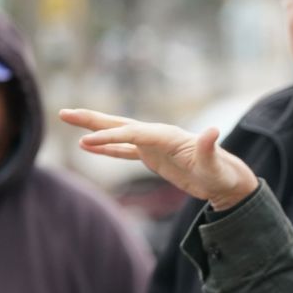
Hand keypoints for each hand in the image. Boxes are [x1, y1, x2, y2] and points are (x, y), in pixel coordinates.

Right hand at [59, 108, 258, 209]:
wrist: (227, 179)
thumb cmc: (222, 173)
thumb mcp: (216, 165)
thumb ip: (210, 148)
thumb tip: (213, 130)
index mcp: (169, 136)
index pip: (134, 134)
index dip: (111, 137)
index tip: (88, 141)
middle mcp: (159, 135)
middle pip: (120, 124)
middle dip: (93, 120)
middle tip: (64, 112)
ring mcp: (154, 144)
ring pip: (119, 134)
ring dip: (94, 129)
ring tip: (68, 120)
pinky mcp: (153, 156)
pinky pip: (124, 151)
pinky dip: (106, 148)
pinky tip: (88, 146)